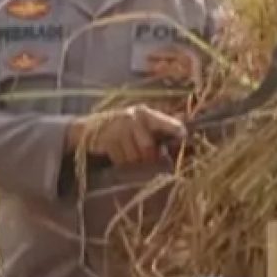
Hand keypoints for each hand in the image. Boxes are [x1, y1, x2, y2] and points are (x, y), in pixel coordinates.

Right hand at [68, 105, 184, 167]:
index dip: (175, 129)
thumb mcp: (140, 126)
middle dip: (149, 158)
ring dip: (134, 161)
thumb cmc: (124, 129)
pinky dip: (121, 162)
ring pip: (135, 157)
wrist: (91, 128)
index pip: (164, 122)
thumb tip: (175, 147)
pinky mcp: (108, 140)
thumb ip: (157, 134)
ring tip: (129, 154)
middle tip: (148, 159)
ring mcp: (119, 129)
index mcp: (146, 113)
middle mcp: (133, 118)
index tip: (184, 135)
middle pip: (148, 148)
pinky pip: (121, 160)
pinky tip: (118, 154)